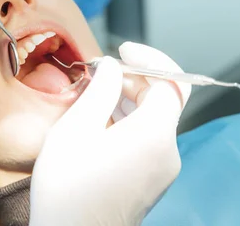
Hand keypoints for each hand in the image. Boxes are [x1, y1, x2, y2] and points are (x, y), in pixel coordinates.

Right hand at [29, 46, 190, 225]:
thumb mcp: (76, 128)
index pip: (171, 81)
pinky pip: (148, 139)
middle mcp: (168, 152)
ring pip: (154, 119)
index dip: (149, 58)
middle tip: (100, 75)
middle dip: (134, 79)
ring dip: (129, 100)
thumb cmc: (67, 188)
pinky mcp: (152, 180)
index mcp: (155, 135)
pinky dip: (129, 122)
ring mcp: (163, 169)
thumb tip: (113, 67)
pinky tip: (101, 123)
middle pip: (163, 99)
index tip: (123, 50)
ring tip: (96, 97)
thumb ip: (102, 89)